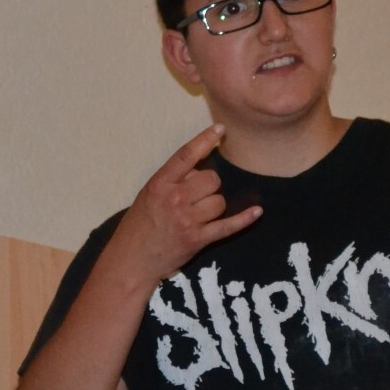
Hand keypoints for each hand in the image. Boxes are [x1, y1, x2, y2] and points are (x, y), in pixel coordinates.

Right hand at [110, 124, 262, 284]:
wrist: (132, 260)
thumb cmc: (139, 225)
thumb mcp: (149, 194)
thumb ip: (173, 179)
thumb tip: (201, 166)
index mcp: (160, 184)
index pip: (186, 156)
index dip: (205, 140)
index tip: (221, 129)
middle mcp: (175, 199)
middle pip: (211, 179)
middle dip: (209, 185)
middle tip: (196, 196)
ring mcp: (188, 220)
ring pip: (219, 202)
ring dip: (214, 206)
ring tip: (198, 215)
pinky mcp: (198, 239)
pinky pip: (228, 226)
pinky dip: (244, 219)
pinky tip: (257, 211)